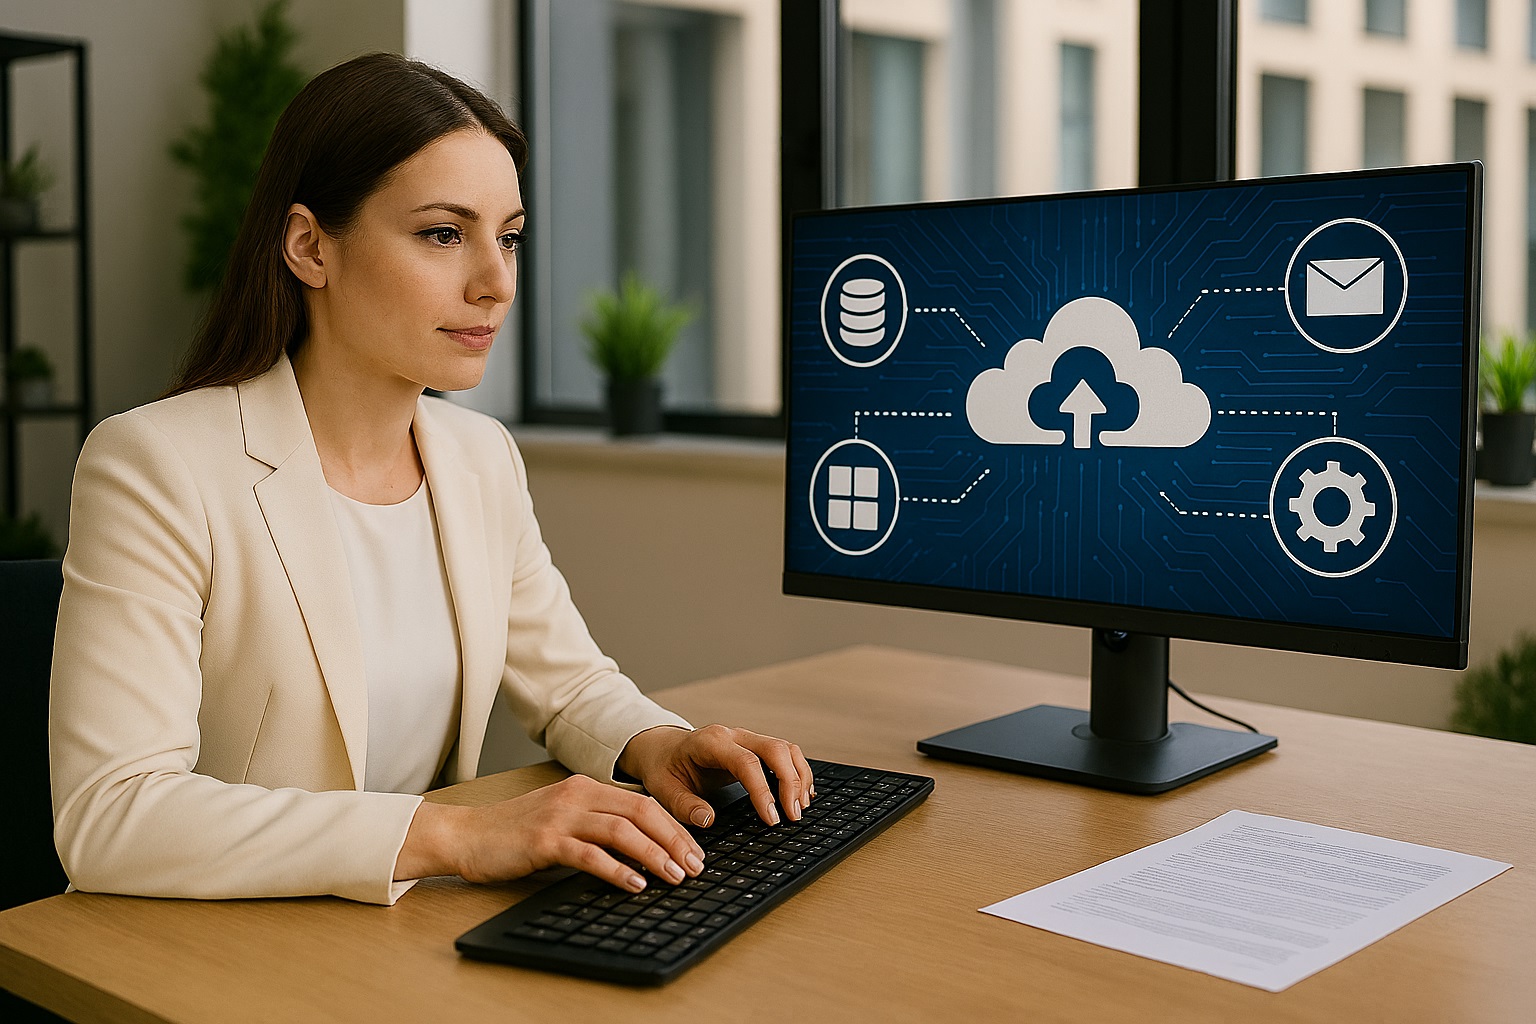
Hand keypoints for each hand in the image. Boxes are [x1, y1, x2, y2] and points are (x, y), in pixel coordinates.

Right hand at [396, 775, 704, 891]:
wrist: (467, 835)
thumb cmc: (515, 833)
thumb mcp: (563, 819)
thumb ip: (596, 826)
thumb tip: (643, 850)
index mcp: (586, 787)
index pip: (644, 802)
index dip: (674, 826)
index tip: (694, 850)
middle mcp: (577, 795)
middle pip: (641, 812)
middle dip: (674, 839)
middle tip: (695, 866)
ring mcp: (561, 816)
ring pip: (621, 831)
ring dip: (653, 854)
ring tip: (673, 876)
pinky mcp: (544, 840)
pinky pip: (590, 854)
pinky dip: (617, 869)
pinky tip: (635, 884)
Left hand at [617, 724, 815, 829]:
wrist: (661, 748)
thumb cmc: (663, 767)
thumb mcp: (662, 788)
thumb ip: (683, 805)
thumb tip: (708, 819)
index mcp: (710, 742)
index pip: (747, 762)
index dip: (763, 791)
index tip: (771, 817)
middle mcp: (733, 735)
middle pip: (776, 749)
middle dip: (790, 782)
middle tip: (793, 815)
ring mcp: (746, 739)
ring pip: (786, 749)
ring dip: (798, 777)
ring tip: (800, 807)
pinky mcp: (754, 747)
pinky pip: (784, 754)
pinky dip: (796, 772)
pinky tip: (801, 794)